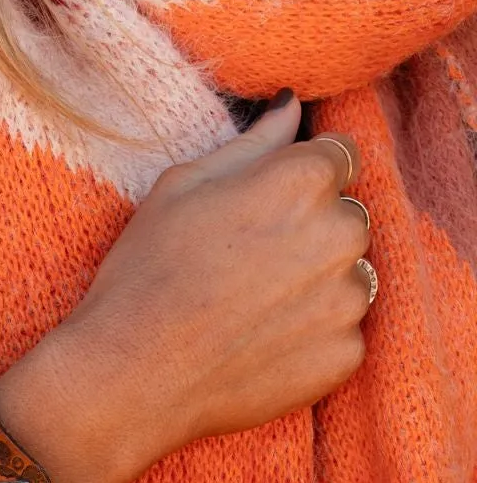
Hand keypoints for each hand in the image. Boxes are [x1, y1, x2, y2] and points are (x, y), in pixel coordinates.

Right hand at [0, 94, 373, 482]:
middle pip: (349, 217)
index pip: (340, 156)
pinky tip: (260, 344)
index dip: (301, 181)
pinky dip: (312, 338)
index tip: (266, 210)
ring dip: (318, 286)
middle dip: (313, 232)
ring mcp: (347, 298)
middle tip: (250, 266)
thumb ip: (252, 142)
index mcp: (303, 178)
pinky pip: (343, 334)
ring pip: (352, 276)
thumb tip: (292, 105)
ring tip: (254, 309)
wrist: (130, 376)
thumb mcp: (181, 188)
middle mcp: (340, 232)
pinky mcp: (344, 355)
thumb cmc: (144, 275)